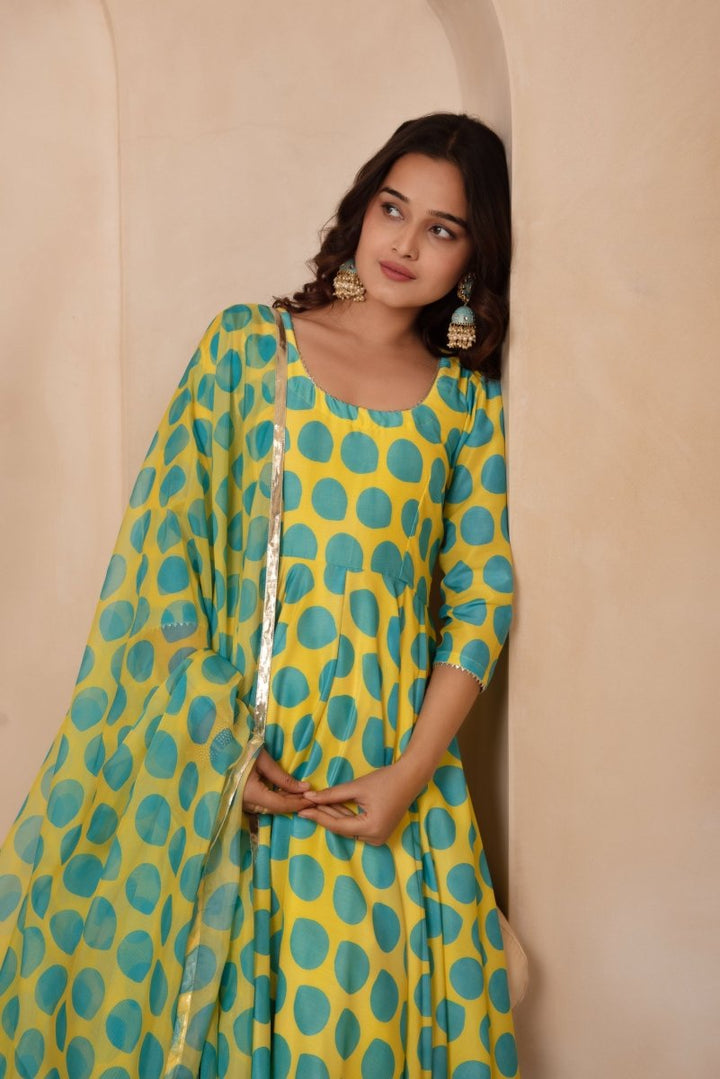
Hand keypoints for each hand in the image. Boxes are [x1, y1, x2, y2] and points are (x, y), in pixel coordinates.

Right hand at [242, 748, 312, 815]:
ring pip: (268, 808)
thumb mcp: (263, 761)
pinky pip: (261, 804)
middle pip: (275, 809)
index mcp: (251, 794)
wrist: (217, 750)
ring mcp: (241, 804)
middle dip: (294, 804)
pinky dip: (275, 800)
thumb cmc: (240, 750)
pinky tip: (285, 793)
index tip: (312, 799)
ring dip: (285, 802)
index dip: (298, 803)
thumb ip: (283, 777)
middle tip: (310, 797)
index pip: (280, 805)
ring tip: (301, 794)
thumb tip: (304, 788)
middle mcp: (245, 804)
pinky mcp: (240, 800)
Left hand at [298, 760, 421, 845]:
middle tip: (305, 806)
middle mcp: (375, 838)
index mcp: (371, 828)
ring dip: (333, 815)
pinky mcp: (379, 831)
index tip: (302, 810)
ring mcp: (378, 837)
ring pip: (348, 828)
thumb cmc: (385, 780)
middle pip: (342, 828)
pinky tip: (331, 807)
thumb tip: (310, 797)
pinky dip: (345, 816)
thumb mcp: (357, 787)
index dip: (318, 817)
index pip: (337, 825)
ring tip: (315, 805)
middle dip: (324, 815)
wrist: (410, 778)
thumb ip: (332, 794)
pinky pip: (356, 826)